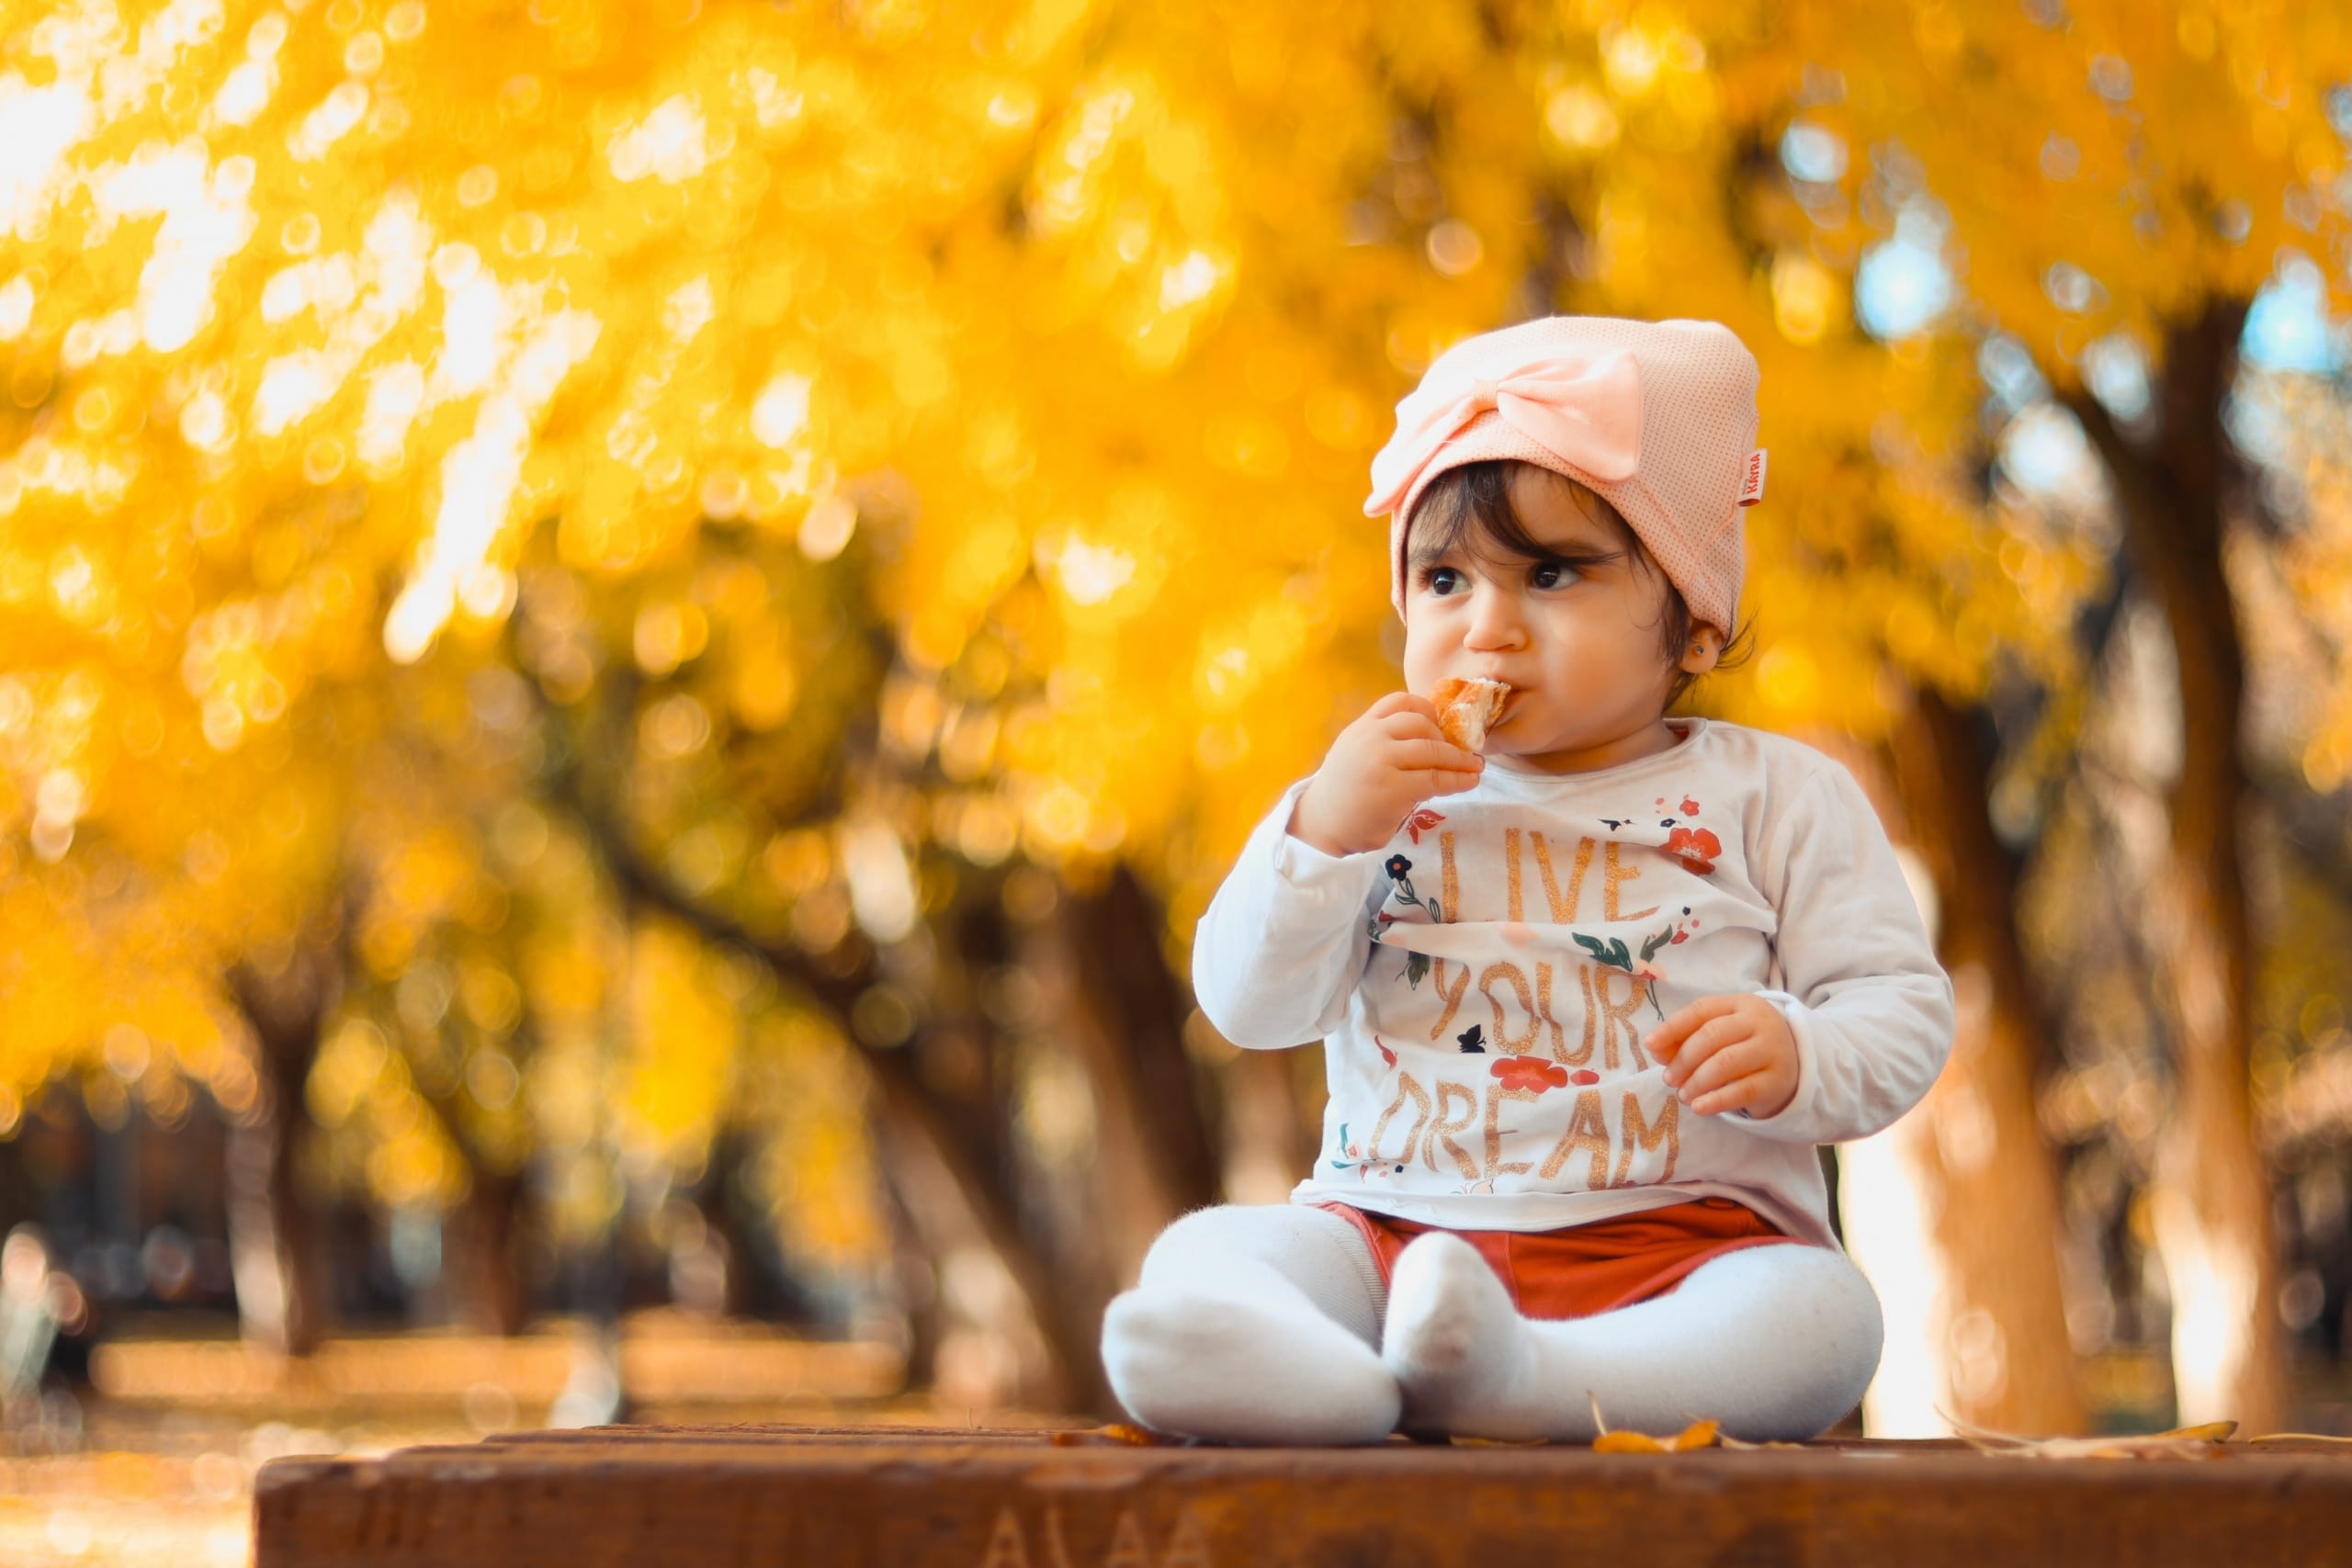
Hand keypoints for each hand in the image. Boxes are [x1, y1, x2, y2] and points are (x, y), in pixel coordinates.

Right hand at [1288, 692, 1484, 856]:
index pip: (1400, 701)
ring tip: (1475, 768)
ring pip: (1433, 750)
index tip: (1439, 725)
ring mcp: (1381, 761)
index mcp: (1362, 727)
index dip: (1426, 709)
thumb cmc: (1344, 793)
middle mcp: (1371, 738)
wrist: (1321, 825)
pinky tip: (1469, 782)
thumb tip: (1433, 739)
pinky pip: (1436, 779)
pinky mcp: (1393, 789)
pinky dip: (1458, 780)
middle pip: (1422, 723)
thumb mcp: (1356, 753)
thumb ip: (1384, 742)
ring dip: (1460, 760)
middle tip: (1460, 754)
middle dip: (1446, 738)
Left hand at [1646, 995, 1799, 1117]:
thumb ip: (1684, 1039)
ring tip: (1683, 1095)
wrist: (1794, 1068)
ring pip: (1726, 1062)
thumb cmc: (1745, 1047)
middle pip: (1711, 1036)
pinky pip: (1743, 1090)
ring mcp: (1773, 1050)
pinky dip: (1716, 1100)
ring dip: (1696, 1081)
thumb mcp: (1718, 1037)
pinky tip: (1699, 1107)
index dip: (1673, 1027)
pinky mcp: (1778, 1080)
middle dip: (1683, 1059)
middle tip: (1669, 1079)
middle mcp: (1760, 1022)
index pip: (1702, 1010)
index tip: (1650, 1044)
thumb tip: (1654, 1047)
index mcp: (1740, 1004)